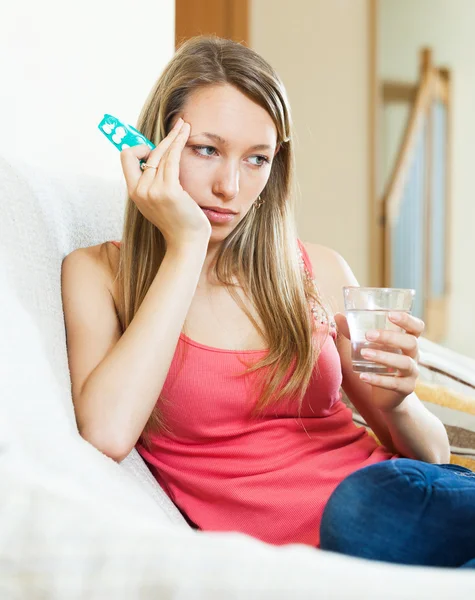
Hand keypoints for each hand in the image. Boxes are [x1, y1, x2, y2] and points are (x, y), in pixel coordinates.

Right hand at [120, 118, 211, 249]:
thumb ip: (153, 184)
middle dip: (164, 137)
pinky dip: (178, 142)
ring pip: (161, 153)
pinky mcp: (169, 190)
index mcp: (134, 193)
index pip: (127, 158)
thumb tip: (156, 162)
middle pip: (147, 152)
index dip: (139, 147)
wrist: (186, 242)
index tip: (155, 145)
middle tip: (178, 124)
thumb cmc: (178, 222)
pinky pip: (171, 158)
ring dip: (174, 136)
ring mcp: (153, 191)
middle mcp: (140, 190)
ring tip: (185, 126)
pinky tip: (185, 133)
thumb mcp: (157, 203)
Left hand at [335, 312, 424, 411]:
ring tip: (364, 353)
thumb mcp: (368, 346)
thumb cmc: (379, 363)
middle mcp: (413, 355)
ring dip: (384, 357)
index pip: (416, 327)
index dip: (407, 319)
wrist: (387, 395)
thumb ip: (354, 331)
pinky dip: (378, 380)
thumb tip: (337, 316)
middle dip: (390, 337)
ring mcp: (412, 373)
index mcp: (407, 341)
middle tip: (368, 334)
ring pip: (405, 363)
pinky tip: (362, 376)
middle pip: (411, 343)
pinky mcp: (406, 388)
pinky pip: (394, 384)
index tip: (390, 314)